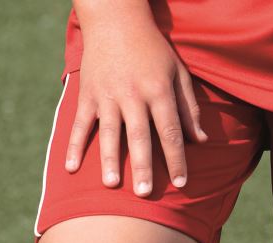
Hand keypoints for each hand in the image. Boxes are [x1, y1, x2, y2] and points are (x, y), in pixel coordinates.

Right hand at [65, 7, 207, 195]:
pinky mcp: (88, 94)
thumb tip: (200, 141)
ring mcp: (108, 95)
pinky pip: (81, 124)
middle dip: (143, 166)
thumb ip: (188, 108)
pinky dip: (74, 146)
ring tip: (111, 185)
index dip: (177, 159)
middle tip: (145, 194)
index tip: (181, 184)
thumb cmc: (152, 49)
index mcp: (158, 90)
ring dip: (109, 160)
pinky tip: (71, 168)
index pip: (170, 131)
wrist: (115, 17)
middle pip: (140, 136)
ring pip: (110, 132)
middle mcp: (133, 94)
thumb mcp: (178, 72)